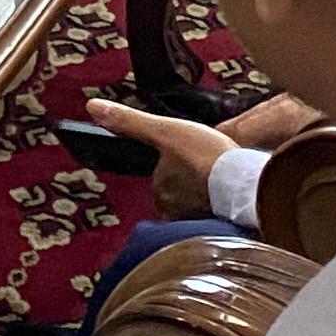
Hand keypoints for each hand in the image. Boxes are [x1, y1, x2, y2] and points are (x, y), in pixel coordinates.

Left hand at [80, 96, 244, 223]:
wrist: (245, 181)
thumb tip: (91, 107)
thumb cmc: (205, 154)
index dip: (177, 166)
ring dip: (210, 195)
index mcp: (160, 191)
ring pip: (200, 206)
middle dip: (193, 182)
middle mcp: (175, 212)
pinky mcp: (224, 229)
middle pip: (180, 194)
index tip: (193, 159)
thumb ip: (129, 121)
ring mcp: (199, 222)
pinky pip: (219, 217)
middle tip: (210, 168)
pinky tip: (235, 195)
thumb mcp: (164, 129)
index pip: (163, 179)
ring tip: (224, 181)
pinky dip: (225, 207)